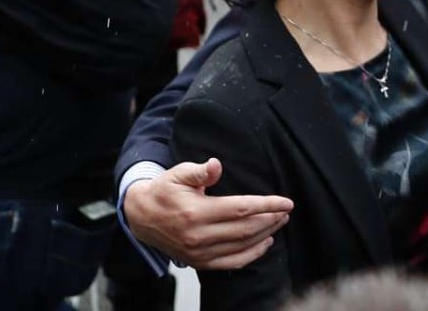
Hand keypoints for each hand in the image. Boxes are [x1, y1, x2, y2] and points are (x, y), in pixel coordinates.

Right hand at [123, 158, 293, 269]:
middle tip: (285, 211)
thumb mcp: (178, 173)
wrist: (140, 217)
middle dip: (271, 219)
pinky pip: (232, 263)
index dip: (268, 205)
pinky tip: (265, 242)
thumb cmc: (164, 191)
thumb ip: (200, 172)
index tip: (287, 202)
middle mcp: (198, 235)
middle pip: (246, 229)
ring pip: (242, 246)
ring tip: (280, 221)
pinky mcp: (198, 262)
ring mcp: (198, 252)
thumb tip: (215, 165)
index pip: (241, 209)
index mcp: (196, 212)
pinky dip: (252, 254)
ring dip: (266, 234)